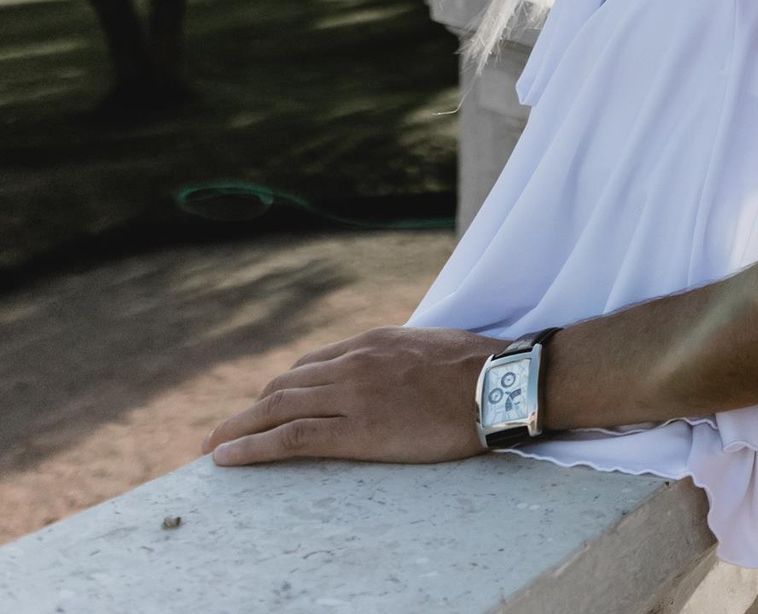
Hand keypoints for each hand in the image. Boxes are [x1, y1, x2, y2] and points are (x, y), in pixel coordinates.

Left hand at [203, 326, 502, 466]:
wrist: (501, 383)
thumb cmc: (480, 369)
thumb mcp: (431, 347)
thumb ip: (401, 358)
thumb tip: (397, 373)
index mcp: (373, 342)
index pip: (311, 365)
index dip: (283, 389)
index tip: (268, 406)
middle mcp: (353, 364)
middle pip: (284, 386)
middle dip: (251, 410)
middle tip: (226, 431)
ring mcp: (352, 396)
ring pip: (277, 409)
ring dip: (238, 429)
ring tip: (214, 448)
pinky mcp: (357, 430)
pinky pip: (290, 438)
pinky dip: (252, 447)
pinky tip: (228, 458)